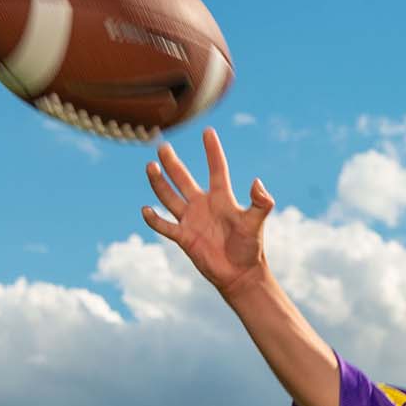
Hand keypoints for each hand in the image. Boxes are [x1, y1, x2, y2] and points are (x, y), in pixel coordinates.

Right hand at [141, 127, 276, 299]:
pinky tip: (145, 209)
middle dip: (173, 163)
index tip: (208, 131)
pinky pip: (165, 225)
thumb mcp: (256, 223)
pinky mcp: (184, 237)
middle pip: (184, 179)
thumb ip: (260, 203)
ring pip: (169, 197)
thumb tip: (257, 182)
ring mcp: (191, 220)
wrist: (240, 274)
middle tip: (162, 146)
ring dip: (159, 183)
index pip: (216, 169)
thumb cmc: (251, 248)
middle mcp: (204, 205)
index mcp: (222, 198)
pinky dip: (154, 219)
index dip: (212, 151)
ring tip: (150, 166)